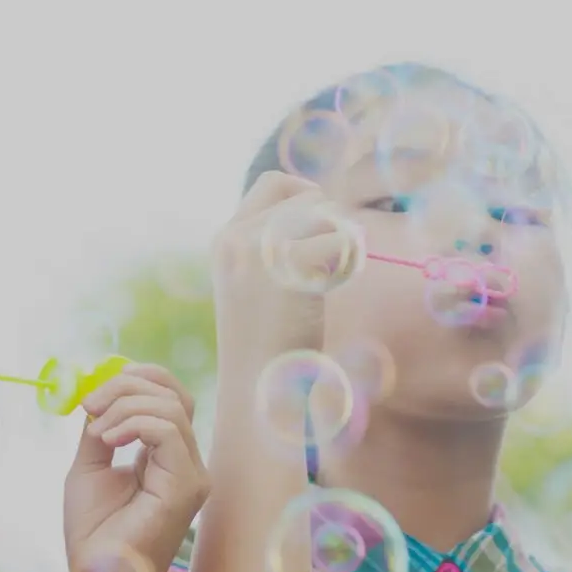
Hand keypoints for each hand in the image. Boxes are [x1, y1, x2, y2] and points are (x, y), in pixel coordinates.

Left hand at [64, 365, 207, 571]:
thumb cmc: (94, 532)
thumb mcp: (90, 467)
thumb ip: (98, 429)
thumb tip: (97, 396)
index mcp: (166, 456)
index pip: (169, 396)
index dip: (136, 378)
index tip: (95, 389)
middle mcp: (186, 462)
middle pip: (172, 394)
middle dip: (124, 386)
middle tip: (88, 405)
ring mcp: (192, 474)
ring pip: (170, 407)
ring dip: (123, 407)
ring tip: (96, 432)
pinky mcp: (187, 486)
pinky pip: (169, 431)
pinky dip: (133, 424)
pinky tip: (107, 442)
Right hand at [212, 171, 358, 366]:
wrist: (255, 387)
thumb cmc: (266, 346)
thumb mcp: (256, 287)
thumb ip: (273, 248)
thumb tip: (319, 208)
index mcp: (225, 241)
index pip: (272, 184)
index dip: (305, 199)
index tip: (319, 236)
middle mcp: (236, 237)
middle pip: (306, 194)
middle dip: (329, 222)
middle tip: (330, 264)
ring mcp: (257, 249)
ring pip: (325, 213)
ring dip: (340, 242)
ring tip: (330, 280)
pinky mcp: (285, 266)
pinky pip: (339, 242)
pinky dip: (346, 264)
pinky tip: (333, 291)